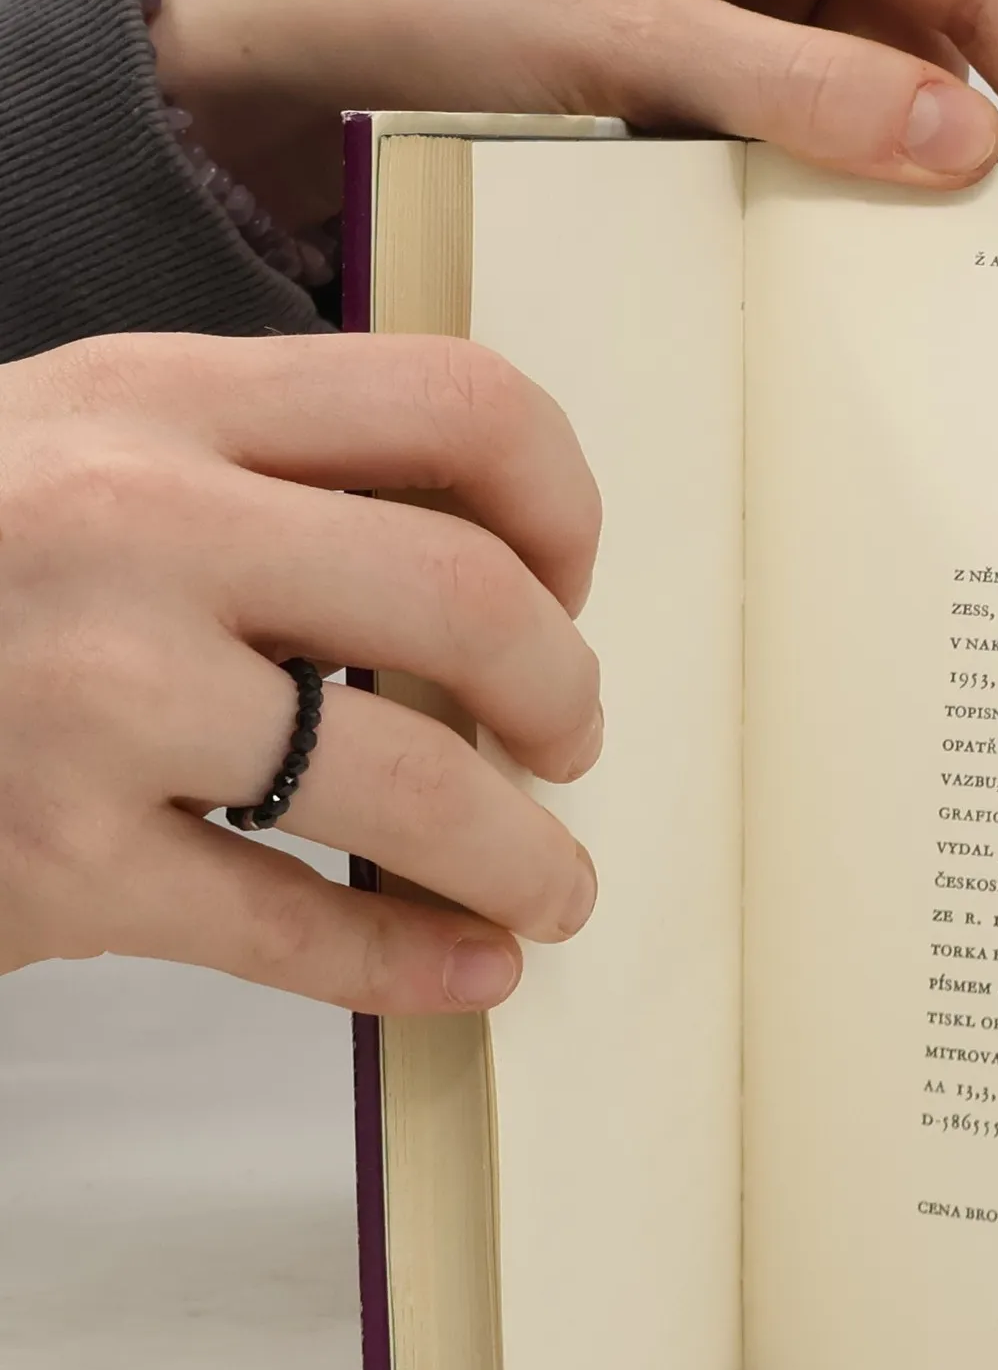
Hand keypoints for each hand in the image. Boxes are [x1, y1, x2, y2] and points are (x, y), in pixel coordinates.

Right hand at [0, 332, 604, 1011]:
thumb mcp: (72, 450)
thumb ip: (253, 476)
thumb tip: (486, 573)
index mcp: (156, 400)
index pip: (456, 403)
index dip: (561, 503)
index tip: (568, 581)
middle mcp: (133, 527)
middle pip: (468, 599)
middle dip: (563, 691)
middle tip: (566, 744)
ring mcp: (91, 699)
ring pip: (410, 783)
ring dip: (524, 853)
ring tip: (553, 888)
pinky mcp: (56, 863)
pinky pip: (296, 927)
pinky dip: (409, 962)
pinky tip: (469, 969)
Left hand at [147, 0, 997, 228]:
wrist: (308, 33)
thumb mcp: (623, 37)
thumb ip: (798, 93)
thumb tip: (958, 146)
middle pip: (933, 49)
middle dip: (981, 157)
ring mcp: (746, 13)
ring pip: (870, 108)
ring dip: (896, 198)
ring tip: (950, 306)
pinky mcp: (709, 77)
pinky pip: (802, 139)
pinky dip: (825, 205)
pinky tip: (846, 281)